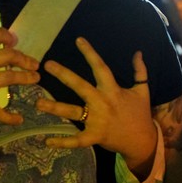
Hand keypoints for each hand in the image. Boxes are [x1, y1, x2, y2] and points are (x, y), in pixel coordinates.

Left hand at [35, 37, 157, 173]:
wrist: (143, 141)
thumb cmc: (140, 114)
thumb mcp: (142, 91)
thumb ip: (140, 71)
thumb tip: (138, 53)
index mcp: (113, 90)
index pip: (100, 68)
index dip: (90, 53)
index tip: (79, 40)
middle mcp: (102, 103)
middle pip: (80, 86)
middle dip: (63, 75)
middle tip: (47, 65)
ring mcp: (97, 121)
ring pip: (72, 112)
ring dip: (54, 107)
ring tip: (37, 103)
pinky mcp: (94, 137)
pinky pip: (76, 140)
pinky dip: (62, 142)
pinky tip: (47, 141)